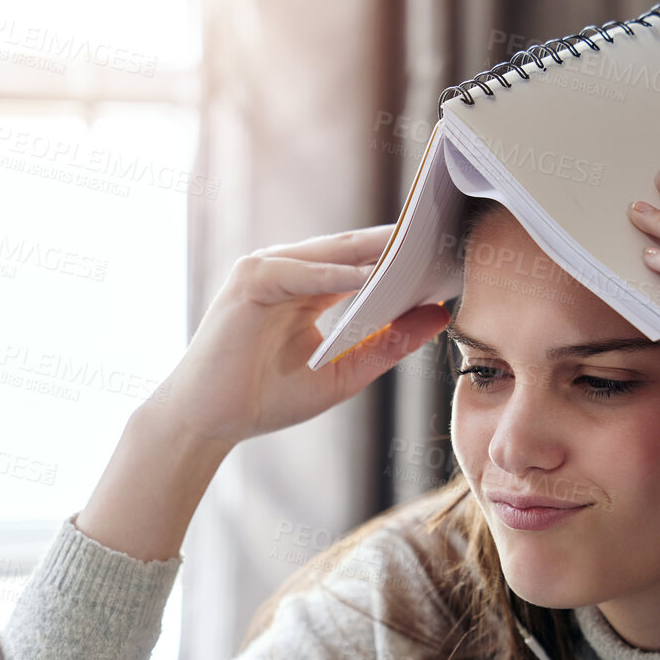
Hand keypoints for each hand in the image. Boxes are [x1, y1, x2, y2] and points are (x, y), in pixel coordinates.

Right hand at [154, 223, 449, 448]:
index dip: (405, 259)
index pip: (364, 263)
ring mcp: (266, 270)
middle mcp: (288, 271)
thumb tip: (438, 315)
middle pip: (352, 249)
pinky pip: (301, 271)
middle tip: (446, 239)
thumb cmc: (266, 399)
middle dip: (398, 245)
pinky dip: (335, 274)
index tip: (449, 258)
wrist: (210, 421)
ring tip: (420, 250)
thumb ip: (388, 345)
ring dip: (374, 252)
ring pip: (330, 252)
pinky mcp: (249, 281)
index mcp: (307, 287)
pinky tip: (370, 278)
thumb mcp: (344, 373)